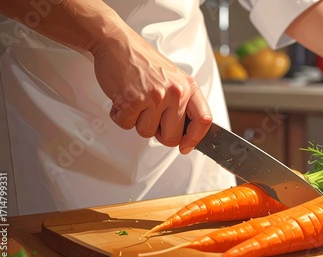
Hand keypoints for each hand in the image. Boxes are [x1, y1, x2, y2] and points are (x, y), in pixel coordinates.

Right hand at [91, 26, 210, 153]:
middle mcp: (175, 92)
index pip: (203, 120)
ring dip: (138, 121)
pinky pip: (127, 125)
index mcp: (188, 87)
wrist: (118, 44)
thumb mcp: (174, 78)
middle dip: (159, 133)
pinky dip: (121, 116)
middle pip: (172, 137)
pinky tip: (124, 98)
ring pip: (147, 133)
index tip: (186, 146)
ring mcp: (155, 97)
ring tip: (136, 100)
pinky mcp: (134, 100)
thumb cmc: (144, 62)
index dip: (195, 139)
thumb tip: (186, 133)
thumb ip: (182, 103)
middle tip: (150, 116)